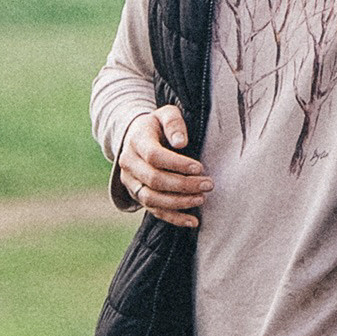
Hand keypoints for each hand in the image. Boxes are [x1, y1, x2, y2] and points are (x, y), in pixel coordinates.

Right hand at [118, 105, 211, 229]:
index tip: (200, 167)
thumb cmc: (158, 125)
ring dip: (179, 202)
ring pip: (152, 199)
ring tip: (201, 199)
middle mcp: (129, 163)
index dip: (177, 164)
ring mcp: (131, 182)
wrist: (136, 136)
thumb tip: (181, 142)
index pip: (154, 156)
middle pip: (154, 180)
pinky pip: (154, 211)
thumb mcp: (165, 114)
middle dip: (183, 185)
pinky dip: (174, 218)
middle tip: (208, 184)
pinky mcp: (137, 195)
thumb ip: (174, 123)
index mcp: (136, 140)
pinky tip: (193, 221)